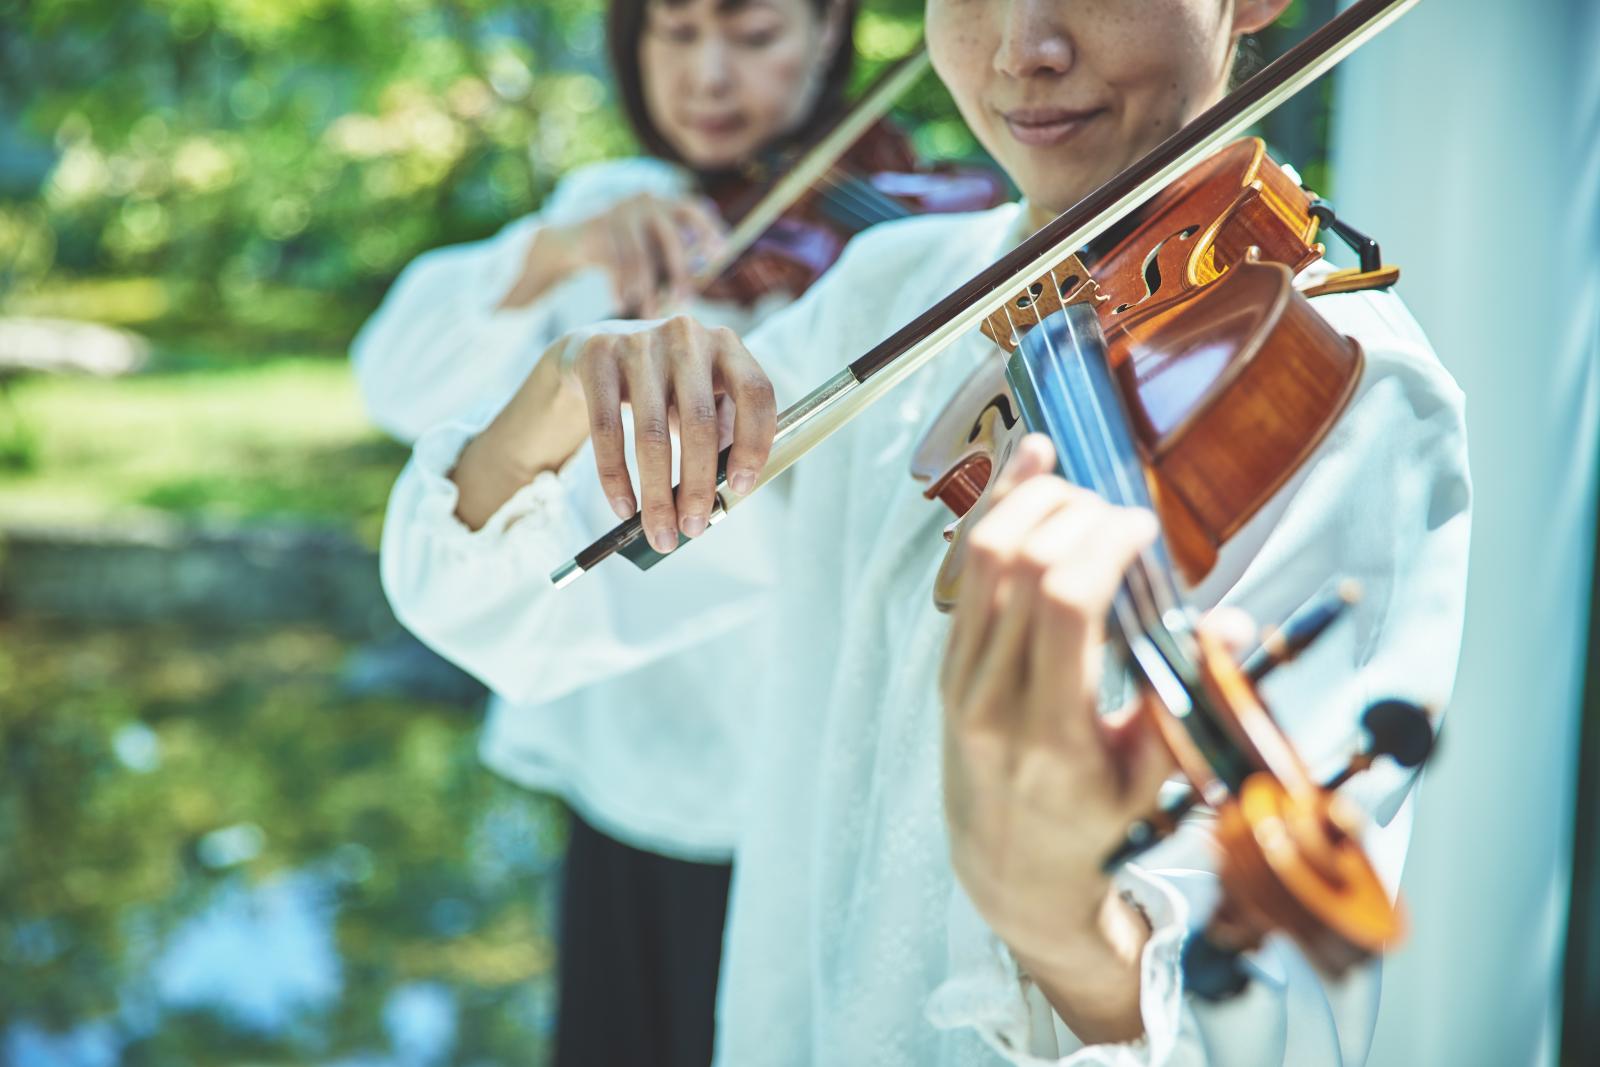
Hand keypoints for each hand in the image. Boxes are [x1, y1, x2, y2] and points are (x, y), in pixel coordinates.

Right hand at [502, 193, 726, 315]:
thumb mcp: (647, 247)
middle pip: (668, 237)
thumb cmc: (619, 250)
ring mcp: (618, 213)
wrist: (569, 241)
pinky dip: (620, 287)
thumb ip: (670, 255)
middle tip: (684, 301)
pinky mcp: (597, 229)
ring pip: (640, 257)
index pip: (692, 209)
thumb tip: (700, 280)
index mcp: (660, 203)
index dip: (708, 229)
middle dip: (678, 272)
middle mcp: (642, 202)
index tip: (720, 253)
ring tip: (650, 314)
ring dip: (646, 290)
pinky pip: (615, 264)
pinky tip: (622, 304)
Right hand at [562, 315, 775, 550]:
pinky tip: (624, 508)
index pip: (756, 393)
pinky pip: (607, 430)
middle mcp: (687, 337)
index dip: (754, 443)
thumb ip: (720, 438)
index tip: (741, 488)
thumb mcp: (702, 399)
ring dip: (657, 495)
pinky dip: (615, 478)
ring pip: (652, 435)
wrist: (598, 349)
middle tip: (695, 528)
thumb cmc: (666, 388)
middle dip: (698, 487)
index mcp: (727, 346)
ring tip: (661, 533)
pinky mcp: (599, 358)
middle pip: (700, 423)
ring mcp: (640, 343)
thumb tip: (724, 499)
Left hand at [940, 433, 1167, 1038]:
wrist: (1010, 866)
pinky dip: (997, 513)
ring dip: (1031, 503)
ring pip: (982, 558)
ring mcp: (960, 679)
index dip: (1104, 546)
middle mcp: (993, 699)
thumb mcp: (1152, 779)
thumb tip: (1232, 620)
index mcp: (1051, 733)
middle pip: (1021, 566)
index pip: (1064, 606)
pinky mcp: (948, 663)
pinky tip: (1030, 468)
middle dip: (1076, 516)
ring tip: (1081, 490)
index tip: (1142, 529)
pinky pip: (966, 572)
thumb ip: (1187, 698)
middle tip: (1119, 516)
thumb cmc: (1093, 825)